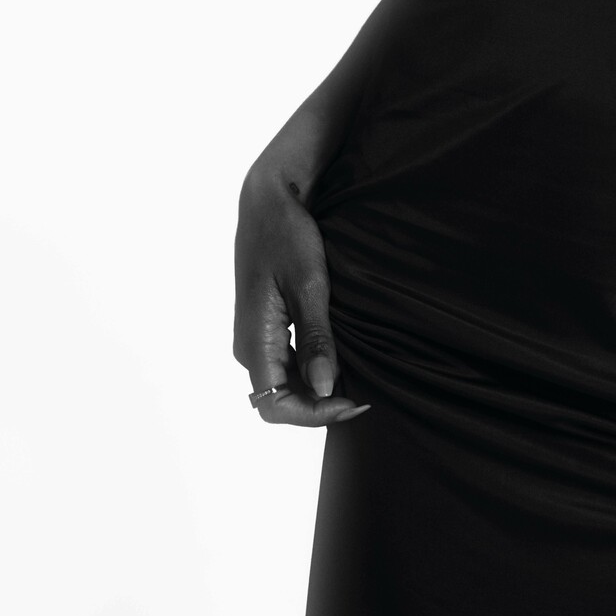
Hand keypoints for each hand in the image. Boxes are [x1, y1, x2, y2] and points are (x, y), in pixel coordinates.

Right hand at [232, 168, 369, 426]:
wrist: (268, 200)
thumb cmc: (286, 234)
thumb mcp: (309, 283)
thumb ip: (316, 337)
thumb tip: (323, 388)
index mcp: (254, 341)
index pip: (275, 406)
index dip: (314, 415)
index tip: (354, 402)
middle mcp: (250, 345)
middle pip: (281, 399)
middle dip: (320, 405)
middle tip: (366, 394)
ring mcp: (256, 336)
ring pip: (285, 382)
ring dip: (318, 387)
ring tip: (359, 378)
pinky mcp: (267, 324)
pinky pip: (287, 361)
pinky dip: (314, 367)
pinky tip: (342, 357)